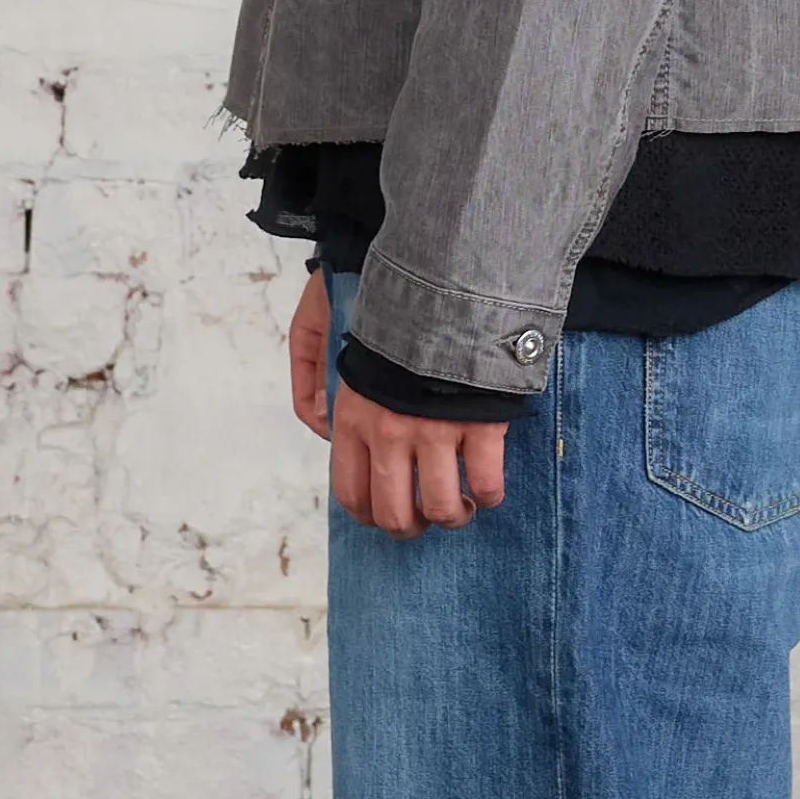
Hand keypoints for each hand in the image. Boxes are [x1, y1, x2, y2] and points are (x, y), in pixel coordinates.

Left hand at [286, 267, 507, 539]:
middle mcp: (390, 431)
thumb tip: (319, 424)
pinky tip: (487, 486)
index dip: (368, 514)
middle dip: (409, 527)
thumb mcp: (324, 320)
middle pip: (394, 513)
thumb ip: (310, 372)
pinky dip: (489, 494)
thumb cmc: (385, 296)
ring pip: (442, 506)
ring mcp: (436, 429)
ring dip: (452, 515)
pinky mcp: (480, 422)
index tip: (386, 512)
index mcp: (353, 413)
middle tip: (424, 518)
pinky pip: (487, 483)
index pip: (350, 491)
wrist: (448, 271)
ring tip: (460, 503)